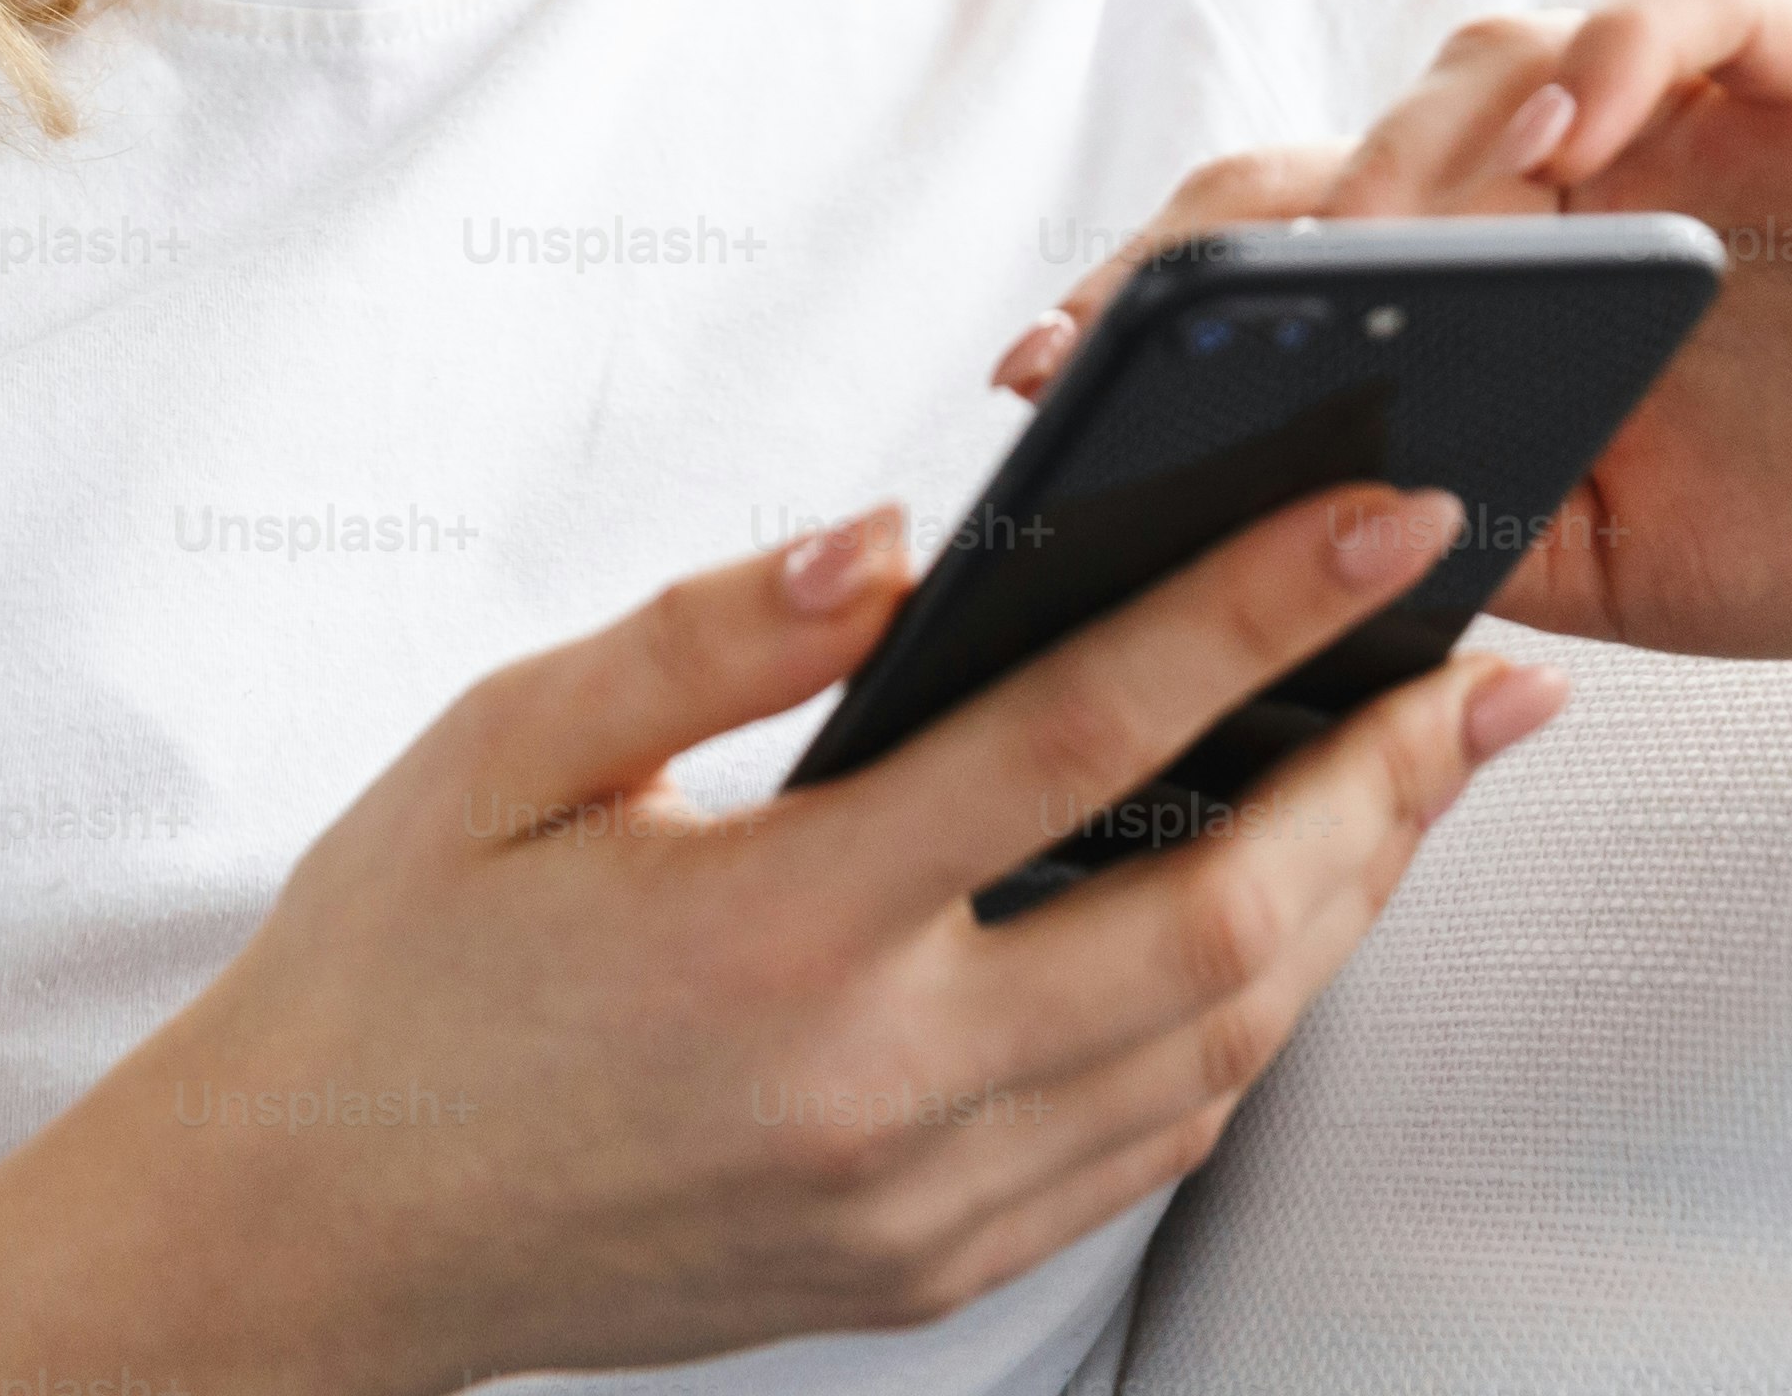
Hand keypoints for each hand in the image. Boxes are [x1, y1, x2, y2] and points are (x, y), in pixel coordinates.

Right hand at [0, 485, 1566, 1393]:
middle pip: (1217, 927)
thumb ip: (706, 630)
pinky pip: (1146, 1151)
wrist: (300, 1243)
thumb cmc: (390, 969)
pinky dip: (1248, 1029)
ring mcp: (910, 1206)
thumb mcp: (500, 748)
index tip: (1385, 518)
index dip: (1256, 614)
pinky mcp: (917, 1273)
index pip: (1079, 739)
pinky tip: (1287, 931)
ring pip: (1215, 1054)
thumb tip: (892, 533)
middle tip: (1491, 665)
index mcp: (769, 931)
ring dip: (1350, 907)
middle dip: (1383, 783)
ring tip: (1426, 777)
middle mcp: (871, 1089)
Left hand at [1001, 0, 1791, 657]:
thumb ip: (1462, 522)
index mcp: (1501, 287)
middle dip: (1235, 234)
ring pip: (1497, 60)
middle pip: (1349, 140)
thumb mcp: (1622, 563)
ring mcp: (1694, 106)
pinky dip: (1620, 45)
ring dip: (1409, 152)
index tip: (1037, 372)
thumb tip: (1249, 559)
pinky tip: (1566, 137)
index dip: (1152, 291)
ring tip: (1357, 256)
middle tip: (1153, 325)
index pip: (1283, 249)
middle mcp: (1573, 172)